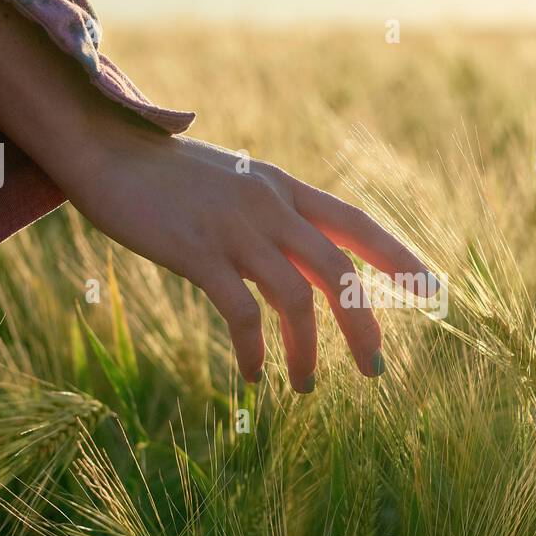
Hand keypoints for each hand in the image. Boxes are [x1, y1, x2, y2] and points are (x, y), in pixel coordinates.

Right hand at [0, 0, 431, 392]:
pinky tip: (253, 376)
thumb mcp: (235, 187)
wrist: (102, 150)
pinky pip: (241, 312)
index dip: (398, 258)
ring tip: (307, 386)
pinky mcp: (196, 251)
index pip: (355, 224)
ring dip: (307, 351)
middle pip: (337, 270)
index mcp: (283, 188)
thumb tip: (310, 267)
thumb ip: (273, 220)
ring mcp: (234, 227)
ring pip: (295, 298)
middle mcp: (269, 205)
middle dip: (364, 323)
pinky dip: (255, 350)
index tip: (432, 292)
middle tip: (375, 369)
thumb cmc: (168, 176)